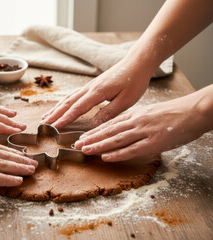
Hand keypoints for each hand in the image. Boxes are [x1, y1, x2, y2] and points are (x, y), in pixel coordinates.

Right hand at [41, 58, 152, 128]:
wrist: (137, 62)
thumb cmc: (134, 81)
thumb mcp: (126, 101)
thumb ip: (108, 113)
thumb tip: (93, 125)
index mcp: (98, 92)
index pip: (77, 108)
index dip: (65, 118)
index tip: (54, 127)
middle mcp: (90, 88)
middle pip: (68, 102)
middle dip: (55, 114)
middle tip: (43, 124)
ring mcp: (89, 86)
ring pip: (68, 98)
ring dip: (56, 108)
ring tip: (46, 117)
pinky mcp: (92, 85)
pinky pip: (73, 95)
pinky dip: (64, 102)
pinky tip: (61, 106)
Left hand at [74, 88, 212, 161]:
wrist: (194, 110)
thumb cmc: (174, 113)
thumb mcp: (150, 112)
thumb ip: (136, 121)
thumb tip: (123, 129)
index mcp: (135, 114)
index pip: (110, 124)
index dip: (95, 131)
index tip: (83, 137)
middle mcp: (136, 122)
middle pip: (109, 131)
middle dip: (91, 139)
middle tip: (76, 145)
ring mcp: (145, 131)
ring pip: (116, 139)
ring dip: (99, 145)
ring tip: (85, 150)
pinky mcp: (154, 142)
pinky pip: (132, 149)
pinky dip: (117, 153)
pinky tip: (106, 157)